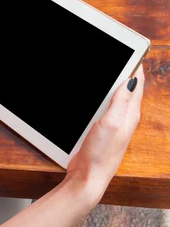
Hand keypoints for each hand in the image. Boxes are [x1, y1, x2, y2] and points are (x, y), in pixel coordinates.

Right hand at [66, 65, 144, 201]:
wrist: (88, 177)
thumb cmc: (101, 153)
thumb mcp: (112, 122)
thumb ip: (121, 100)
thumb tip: (131, 79)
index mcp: (130, 113)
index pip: (137, 83)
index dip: (134, 65)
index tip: (130, 50)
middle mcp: (125, 117)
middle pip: (127, 88)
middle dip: (124, 71)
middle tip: (118, 54)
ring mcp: (113, 123)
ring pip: (115, 96)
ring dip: (113, 83)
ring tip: (108, 68)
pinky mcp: (101, 129)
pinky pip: (104, 106)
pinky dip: (102, 95)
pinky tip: (94, 94)